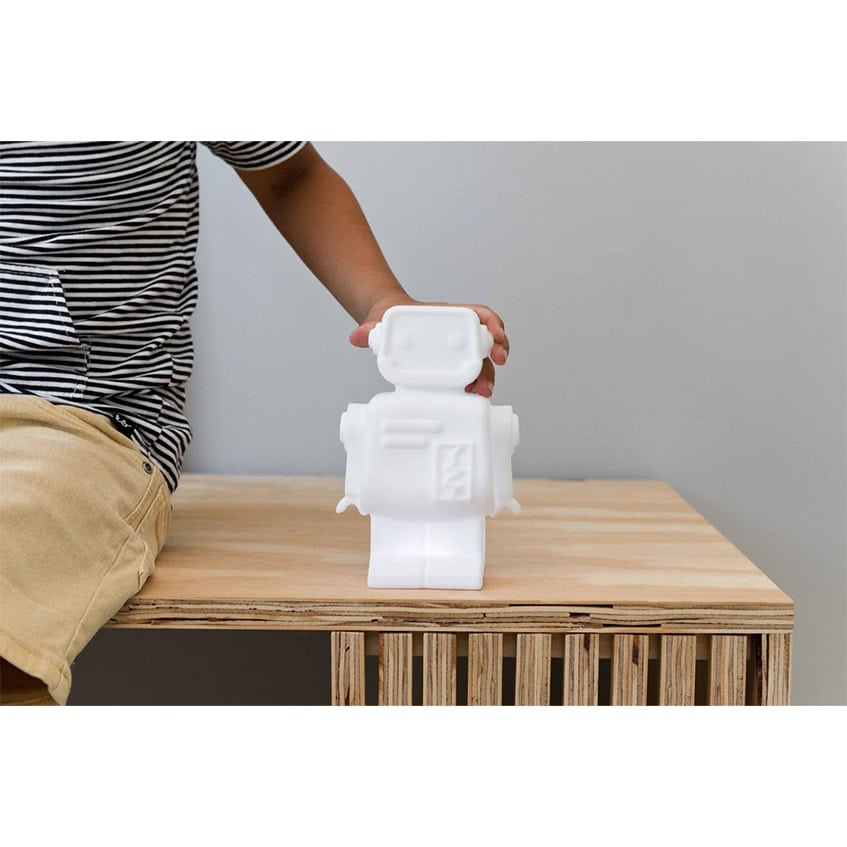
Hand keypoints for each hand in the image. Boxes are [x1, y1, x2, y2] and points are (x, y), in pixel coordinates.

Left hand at [348, 295, 509, 397]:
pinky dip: (474, 383)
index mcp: (449, 315)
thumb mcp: (380, 319)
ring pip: (482, 361)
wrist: (385, 323)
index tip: (496, 335)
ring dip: (487, 377)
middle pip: (487, 343)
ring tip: (481, 393)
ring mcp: (456, 349)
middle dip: (494, 359)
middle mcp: (458, 332)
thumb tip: (357, 336)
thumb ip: (370, 326)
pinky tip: (471, 396)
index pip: (480, 314)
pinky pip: (469, 373)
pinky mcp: (450, 365)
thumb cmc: (390, 318)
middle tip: (487, 378)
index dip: (493, 324)